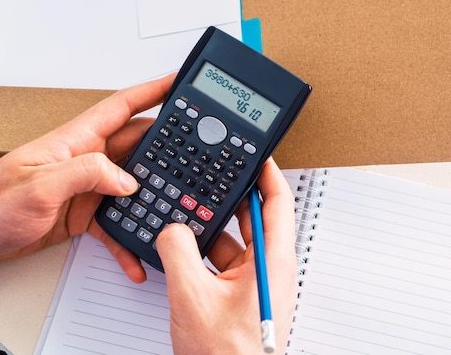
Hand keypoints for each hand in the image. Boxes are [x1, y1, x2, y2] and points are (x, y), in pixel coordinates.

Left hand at [0, 74, 174, 282]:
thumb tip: (127, 179)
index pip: (122, 107)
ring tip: (174, 206)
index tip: (178, 83)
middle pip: (137, 145)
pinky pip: (118, 221)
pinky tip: (138, 252)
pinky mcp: (86, 212)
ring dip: (154, 196)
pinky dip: (130, 238)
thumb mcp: (38, 185)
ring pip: (135, 183)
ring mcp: (89, 186)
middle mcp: (86, 159)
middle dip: (168, 147)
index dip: (152, 91)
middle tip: (195, 152)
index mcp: (75, 140)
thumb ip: (86, 173)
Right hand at [156, 158, 297, 354]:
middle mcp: (269, 267)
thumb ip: (178, 252)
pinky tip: (186, 248)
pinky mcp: (242, 294)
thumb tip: (173, 229)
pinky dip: (208, 252)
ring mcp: (256, 281)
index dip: (268, 174)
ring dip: (216, 228)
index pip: (278, 203)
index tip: (256, 154)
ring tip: (193, 213)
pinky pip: (226, 262)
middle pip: (256, 218)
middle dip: (234, 197)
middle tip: (216, 176)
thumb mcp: (192, 297)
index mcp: (272, 260)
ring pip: (236, 241)